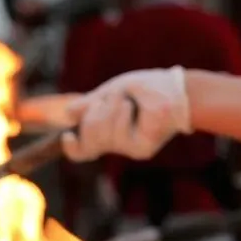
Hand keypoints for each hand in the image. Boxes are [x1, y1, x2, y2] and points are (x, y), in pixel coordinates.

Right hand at [62, 67, 190, 161]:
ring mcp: (128, 148)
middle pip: (87, 145)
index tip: (68, 135)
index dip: (72, 148)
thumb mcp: (110, 92)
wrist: (172, 89)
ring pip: (100, 138)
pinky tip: (133, 107)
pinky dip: (121, 116)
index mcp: (107, 132)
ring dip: (107, 112)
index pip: (83, 152)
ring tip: (124, 100)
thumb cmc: (144, 88)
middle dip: (91, 119)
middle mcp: (116, 144)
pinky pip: (118, 135)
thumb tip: (68, 113)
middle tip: (105, 101)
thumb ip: (90, 104)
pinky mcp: (141, 149)